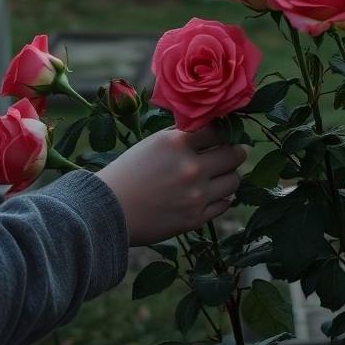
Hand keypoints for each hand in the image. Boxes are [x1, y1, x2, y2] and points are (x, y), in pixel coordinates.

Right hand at [95, 126, 246, 245]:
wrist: (108, 211)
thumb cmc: (129, 172)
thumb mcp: (154, 142)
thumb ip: (183, 135)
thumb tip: (211, 126)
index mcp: (179, 143)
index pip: (221, 130)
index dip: (225, 132)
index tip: (225, 134)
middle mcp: (191, 168)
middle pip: (236, 155)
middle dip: (236, 152)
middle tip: (232, 152)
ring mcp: (196, 195)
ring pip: (234, 180)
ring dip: (230, 176)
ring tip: (220, 174)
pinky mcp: (195, 218)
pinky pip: (225, 204)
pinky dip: (222, 197)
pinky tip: (211, 193)